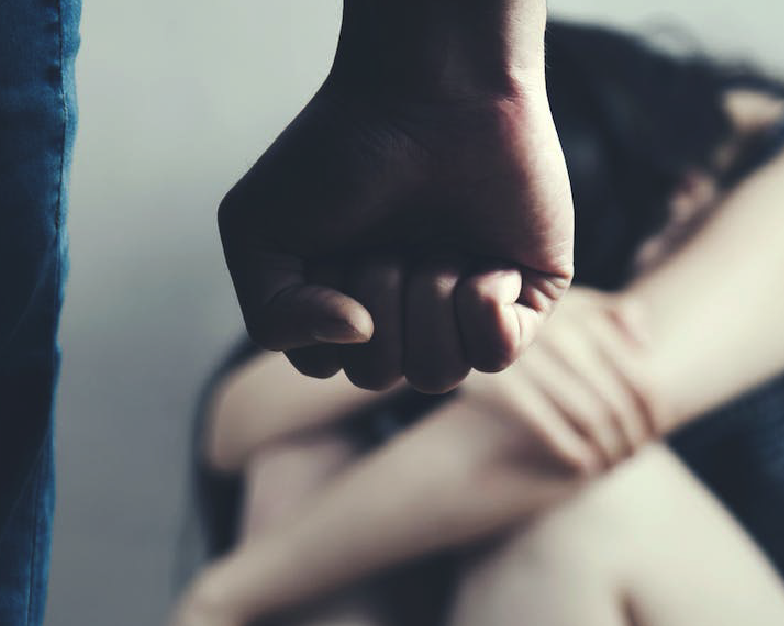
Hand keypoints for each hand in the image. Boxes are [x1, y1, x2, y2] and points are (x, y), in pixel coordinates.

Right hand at [218, 2, 573, 393]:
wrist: (429, 90)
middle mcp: (409, 317)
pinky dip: (483, 307)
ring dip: (427, 297)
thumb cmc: (339, 150)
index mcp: (349, 309)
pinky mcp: (525, 300)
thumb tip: (355, 337)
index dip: (322, 307)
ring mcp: (467, 313)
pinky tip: (484, 260)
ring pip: (438, 374)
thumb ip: (272, 318)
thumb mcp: (257, 232)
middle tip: (390, 234)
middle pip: (380, 376)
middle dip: (378, 296)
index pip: (328, 367)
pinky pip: (498, 356)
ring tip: (438, 241)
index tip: (334, 240)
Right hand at [458, 287, 660, 476]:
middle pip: (616, 405)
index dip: (654, 414)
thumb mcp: (572, 302)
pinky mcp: (501, 387)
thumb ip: (614, 315)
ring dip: (607, 451)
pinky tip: (583, 466)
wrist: (465, 324)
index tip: (656, 434)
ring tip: (611, 463)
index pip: (639, 379)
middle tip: (632, 457)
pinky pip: (549, 428)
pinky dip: (573, 452)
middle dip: (631, 439)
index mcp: (584, 319)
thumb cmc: (533, 320)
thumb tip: (646, 346)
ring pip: (589, 418)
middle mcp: (560, 336)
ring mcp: (530, 361)